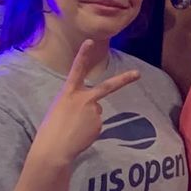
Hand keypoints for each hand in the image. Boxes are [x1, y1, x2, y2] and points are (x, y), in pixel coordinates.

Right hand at [31, 40, 140, 168]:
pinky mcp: (100, 125)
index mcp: (68, 93)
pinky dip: (89, 130)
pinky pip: (96, 125)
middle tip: (138, 74)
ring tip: (74, 128)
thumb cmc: (52, 129)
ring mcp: (94, 112)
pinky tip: (80, 135)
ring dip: (88, 119)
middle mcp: (84, 99)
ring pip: (95, 112)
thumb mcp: (60, 108)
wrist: (54, 149)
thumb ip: (78, 103)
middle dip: (124, 80)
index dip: (83, 55)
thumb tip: (96, 109)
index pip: (76, 69)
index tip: (89, 41)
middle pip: (107, 87)